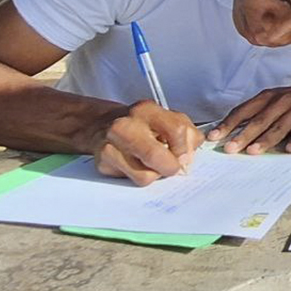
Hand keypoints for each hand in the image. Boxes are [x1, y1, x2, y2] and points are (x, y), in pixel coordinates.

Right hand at [88, 100, 202, 185]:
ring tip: (152, 164)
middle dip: (170, 167)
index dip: (184, 148)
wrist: (104, 125)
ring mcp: (110, 144)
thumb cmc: (143, 125)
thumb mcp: (168, 120)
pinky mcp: (103, 163)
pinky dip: (140, 176)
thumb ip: (187, 135)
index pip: (176, 130)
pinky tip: (137, 165)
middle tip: (173, 167)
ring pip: (144, 176)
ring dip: (155, 174)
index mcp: (147, 110)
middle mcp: (126, 125)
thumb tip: (187, 158)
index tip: (184, 155)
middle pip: (155, 155)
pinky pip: (131, 180)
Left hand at [207, 83, 290, 154]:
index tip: (214, 136)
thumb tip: (232, 133)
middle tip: (230, 148)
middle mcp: (280, 101)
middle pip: (259, 120)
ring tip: (254, 151)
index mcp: (267, 97)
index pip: (244, 111)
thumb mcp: (274, 101)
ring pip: (279, 125)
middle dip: (243, 135)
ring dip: (265, 139)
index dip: (228, 124)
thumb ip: (257, 114)